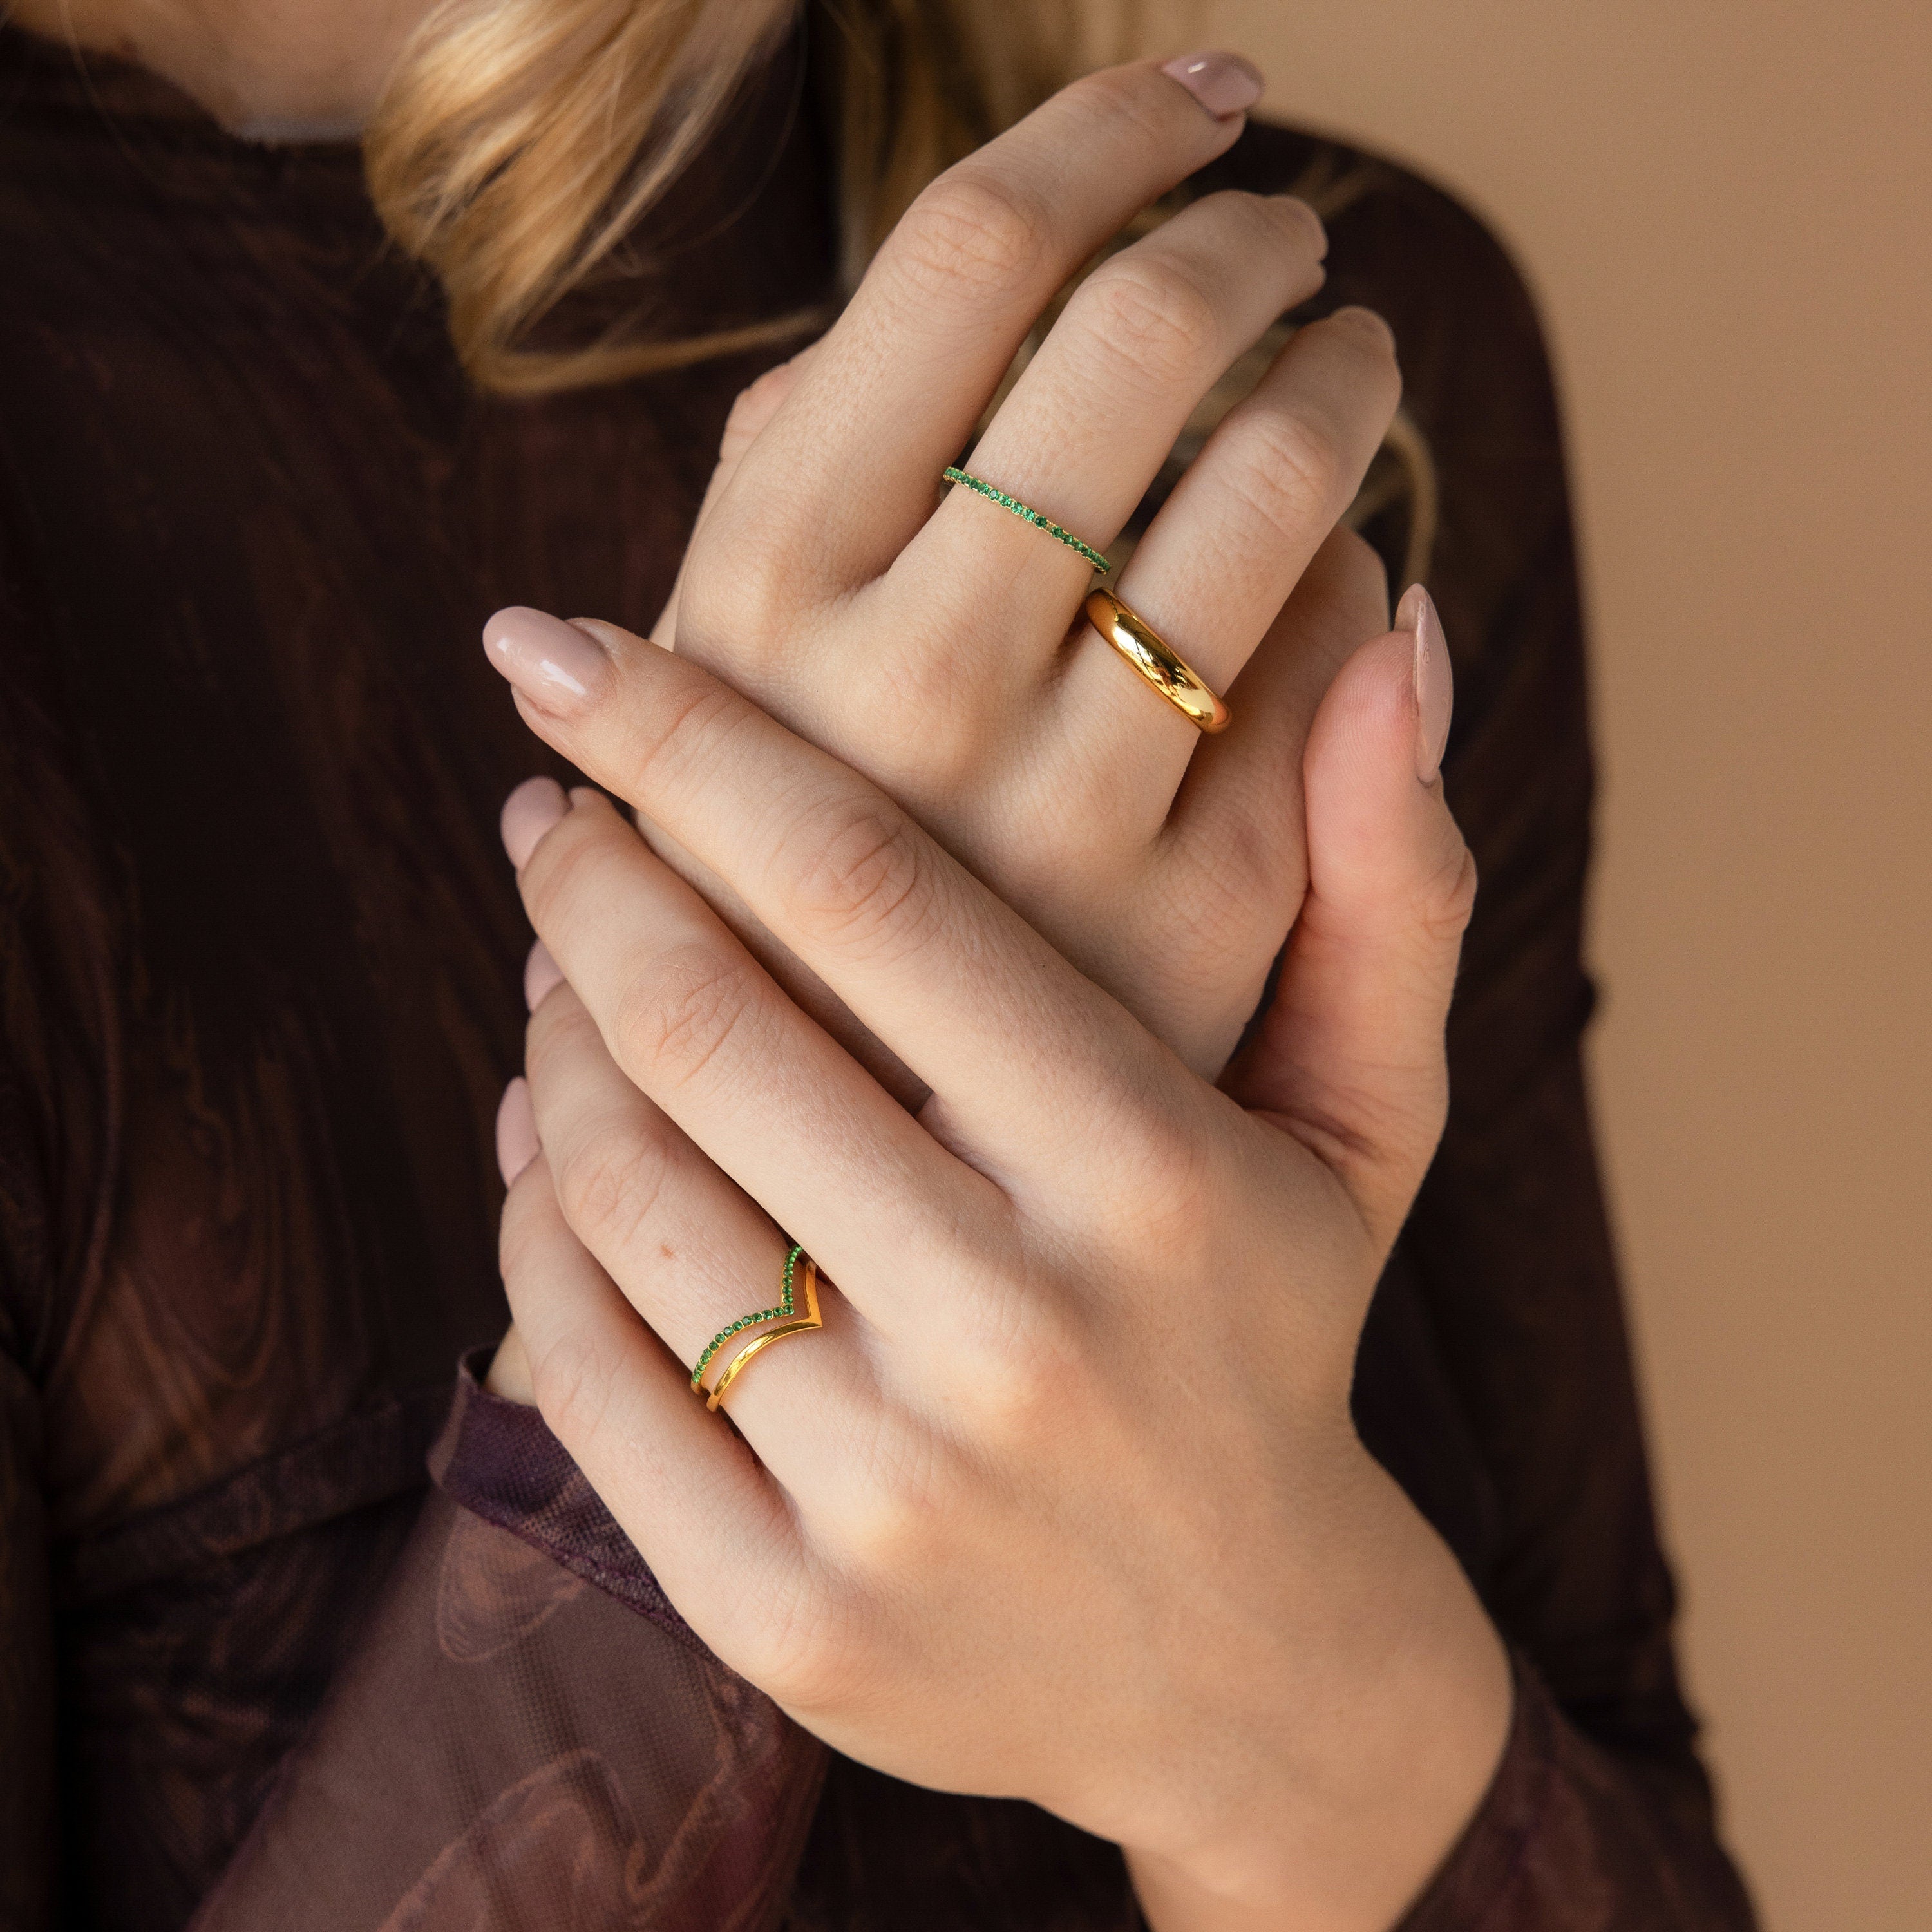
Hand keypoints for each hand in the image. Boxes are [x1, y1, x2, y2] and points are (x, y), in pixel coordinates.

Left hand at [485, 604, 1506, 1930]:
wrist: (1247, 1671)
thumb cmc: (1278, 1328)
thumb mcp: (1362, 1114)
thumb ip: (1385, 877)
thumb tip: (1398, 621)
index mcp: (1160, 1177)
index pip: (866, 888)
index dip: (689, 743)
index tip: (568, 655)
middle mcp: (1025, 1334)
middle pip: (710, 1027)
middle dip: (590, 881)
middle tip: (550, 813)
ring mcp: (896, 1499)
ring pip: (623, 1193)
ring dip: (549, 1041)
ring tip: (557, 967)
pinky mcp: (790, 1623)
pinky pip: (585, 1372)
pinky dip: (528, 1222)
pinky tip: (535, 1139)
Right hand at [486, 53, 1402, 1091]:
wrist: (832, 1197)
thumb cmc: (760, 899)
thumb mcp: (692, 697)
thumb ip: (774, 496)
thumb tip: (855, 338)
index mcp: (751, 590)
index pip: (966, 246)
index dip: (1107, 124)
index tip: (1196, 94)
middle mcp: (899, 682)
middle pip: (1144, 325)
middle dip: (1246, 238)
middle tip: (1285, 232)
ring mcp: (1060, 805)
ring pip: (1273, 482)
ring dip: (1335, 380)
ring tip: (1344, 361)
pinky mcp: (1203, 916)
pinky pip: (1325, 662)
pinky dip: (1344, 579)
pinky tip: (1324, 575)